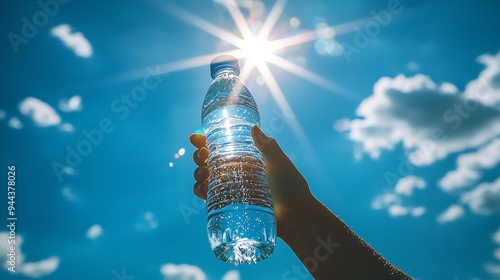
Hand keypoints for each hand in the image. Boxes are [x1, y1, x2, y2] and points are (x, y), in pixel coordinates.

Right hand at [189, 125, 313, 238]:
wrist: (296, 217)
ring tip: (203, 173)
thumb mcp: (281, 164)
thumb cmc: (292, 188)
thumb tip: (254, 128)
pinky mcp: (229, 206)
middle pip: (208, 161)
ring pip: (206, 178)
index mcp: (245, 160)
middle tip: (202, 155)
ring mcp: (231, 190)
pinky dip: (201, 192)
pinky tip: (201, 189)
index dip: (205, 142)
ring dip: (198, 173)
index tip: (195, 137)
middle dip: (199, 156)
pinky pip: (209, 198)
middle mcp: (235, 173)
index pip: (221, 147)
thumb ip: (269, 148)